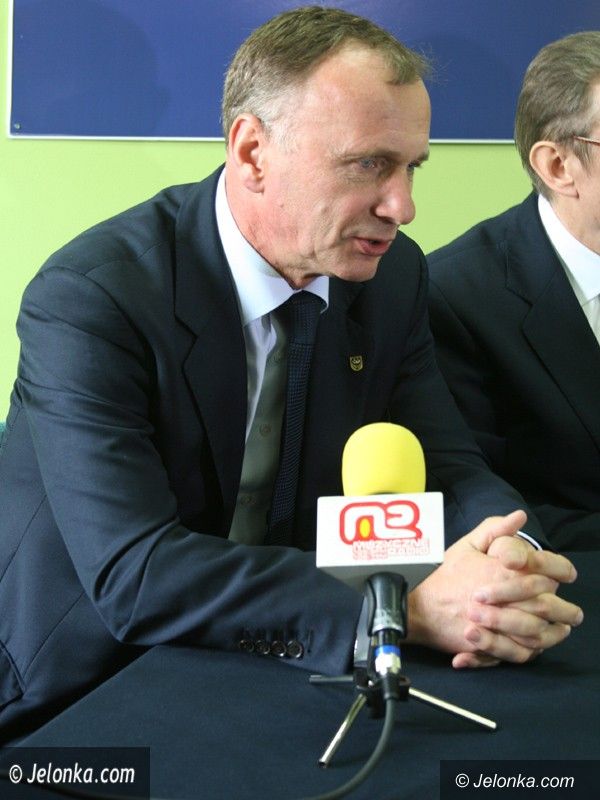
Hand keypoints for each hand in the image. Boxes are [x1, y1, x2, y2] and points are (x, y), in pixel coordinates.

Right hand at [406, 510, 582, 667]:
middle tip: (574, 614)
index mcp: (502, 572)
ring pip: (536, 632)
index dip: (559, 575)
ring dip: (553, 633)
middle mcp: (503, 599)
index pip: (543, 574)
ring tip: (562, 630)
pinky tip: (540, 645)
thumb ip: (496, 530)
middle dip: (564, 610)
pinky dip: (533, 650)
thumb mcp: (467, 545)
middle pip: (545, 606)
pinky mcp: (489, 645)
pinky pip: (519, 652)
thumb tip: (520, 517)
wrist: (419, 606)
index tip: (568, 578)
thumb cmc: (444, 575)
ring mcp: (496, 625)